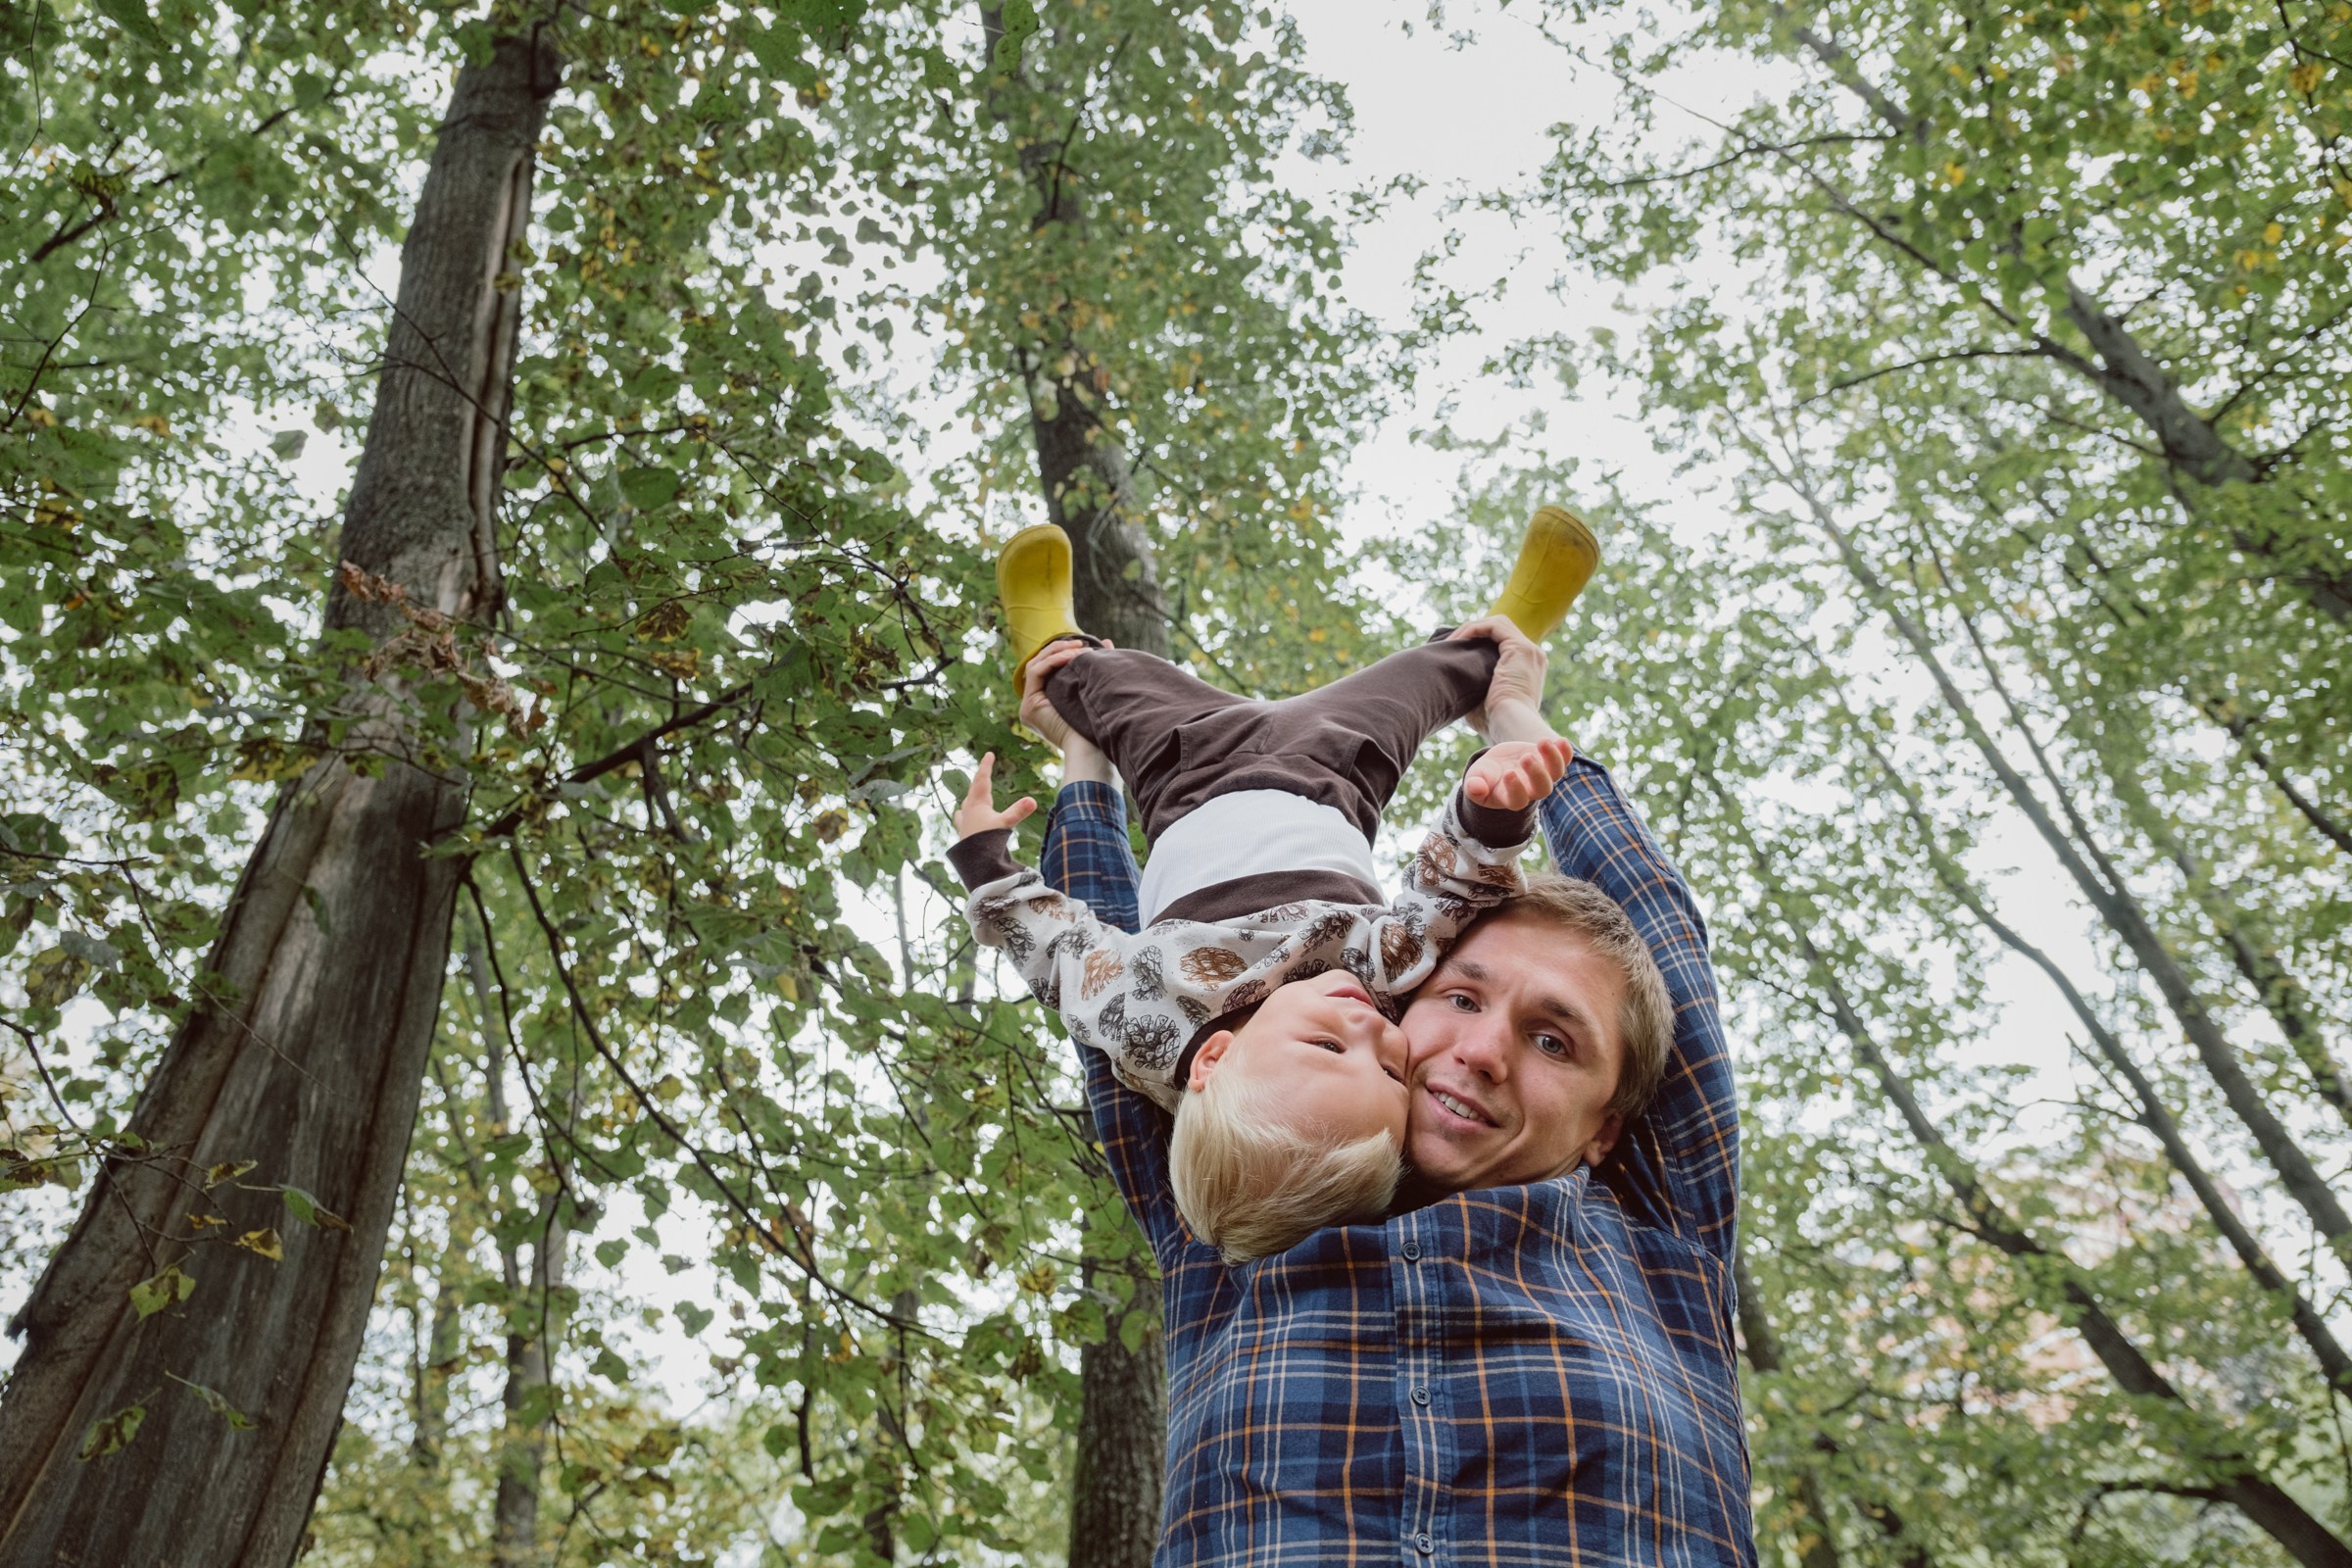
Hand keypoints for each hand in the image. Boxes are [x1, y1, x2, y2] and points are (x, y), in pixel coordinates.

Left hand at [955, 752, 1036, 839]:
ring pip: (966, 803)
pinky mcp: (963, 832)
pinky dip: (964, 812)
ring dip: (971, 795)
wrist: (973, 863)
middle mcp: (969, 810)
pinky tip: (961, 815)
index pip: (982, 779)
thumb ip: (1018, 811)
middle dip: (980, 778)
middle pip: (973, 789)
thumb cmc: (987, 841)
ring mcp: (964, 822)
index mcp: (978, 803)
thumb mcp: (1005, 824)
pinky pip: (962, 817)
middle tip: (984, 769)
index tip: (989, 754)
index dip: (986, 766)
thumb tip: (1032, 800)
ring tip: (972, 793)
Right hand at [1019, 636, 1103, 750]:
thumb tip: (1106, 642)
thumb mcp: (1096, 688)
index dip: (1062, 652)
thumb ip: (1097, 667)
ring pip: (1035, 665)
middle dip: (1059, 649)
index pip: (1047, 668)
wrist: (1096, 750)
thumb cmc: (1100, 726)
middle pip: (1039, 664)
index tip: (1085, 646)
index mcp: (1048, 703)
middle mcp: (1035, 705)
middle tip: (1082, 643)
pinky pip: (1036, 672)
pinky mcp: (1029, 707)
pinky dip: (1053, 660)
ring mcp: (1029, 707)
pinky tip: (1072, 657)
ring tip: (1079, 648)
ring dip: (1057, 652)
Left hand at [1449, 616, 1547, 737]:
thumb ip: (1474, 684)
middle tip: (1452, 642)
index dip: (1479, 640)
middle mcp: (1532, 656)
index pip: (1502, 642)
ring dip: (1472, 628)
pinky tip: (1459, 640)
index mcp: (1526, 668)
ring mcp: (1529, 650)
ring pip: (1497, 623)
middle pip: (1500, 629)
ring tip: (1453, 640)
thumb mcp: (1481, 698)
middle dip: (1474, 631)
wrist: (1508, 725)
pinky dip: (1474, 629)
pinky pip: (1494, 626)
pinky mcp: (1520, 648)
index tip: (1456, 649)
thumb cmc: (1493, 721)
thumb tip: (1452, 678)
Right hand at [1464, 737, 1575, 811]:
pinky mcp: (1548, 760)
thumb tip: (1475, 788)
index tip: (1508, 773)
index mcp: (1511, 798)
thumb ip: (1474, 786)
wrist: (1498, 765)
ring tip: (1542, 742)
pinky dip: (1565, 752)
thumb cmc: (1485, 776)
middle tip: (1524, 757)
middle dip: (1536, 773)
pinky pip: (1564, 759)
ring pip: (1556, 773)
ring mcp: (1543, 775)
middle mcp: (1531, 790)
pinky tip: (1562, 741)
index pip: (1518, 800)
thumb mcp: (1475, 779)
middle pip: (1543, 789)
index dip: (1516, 789)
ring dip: (1553, 758)